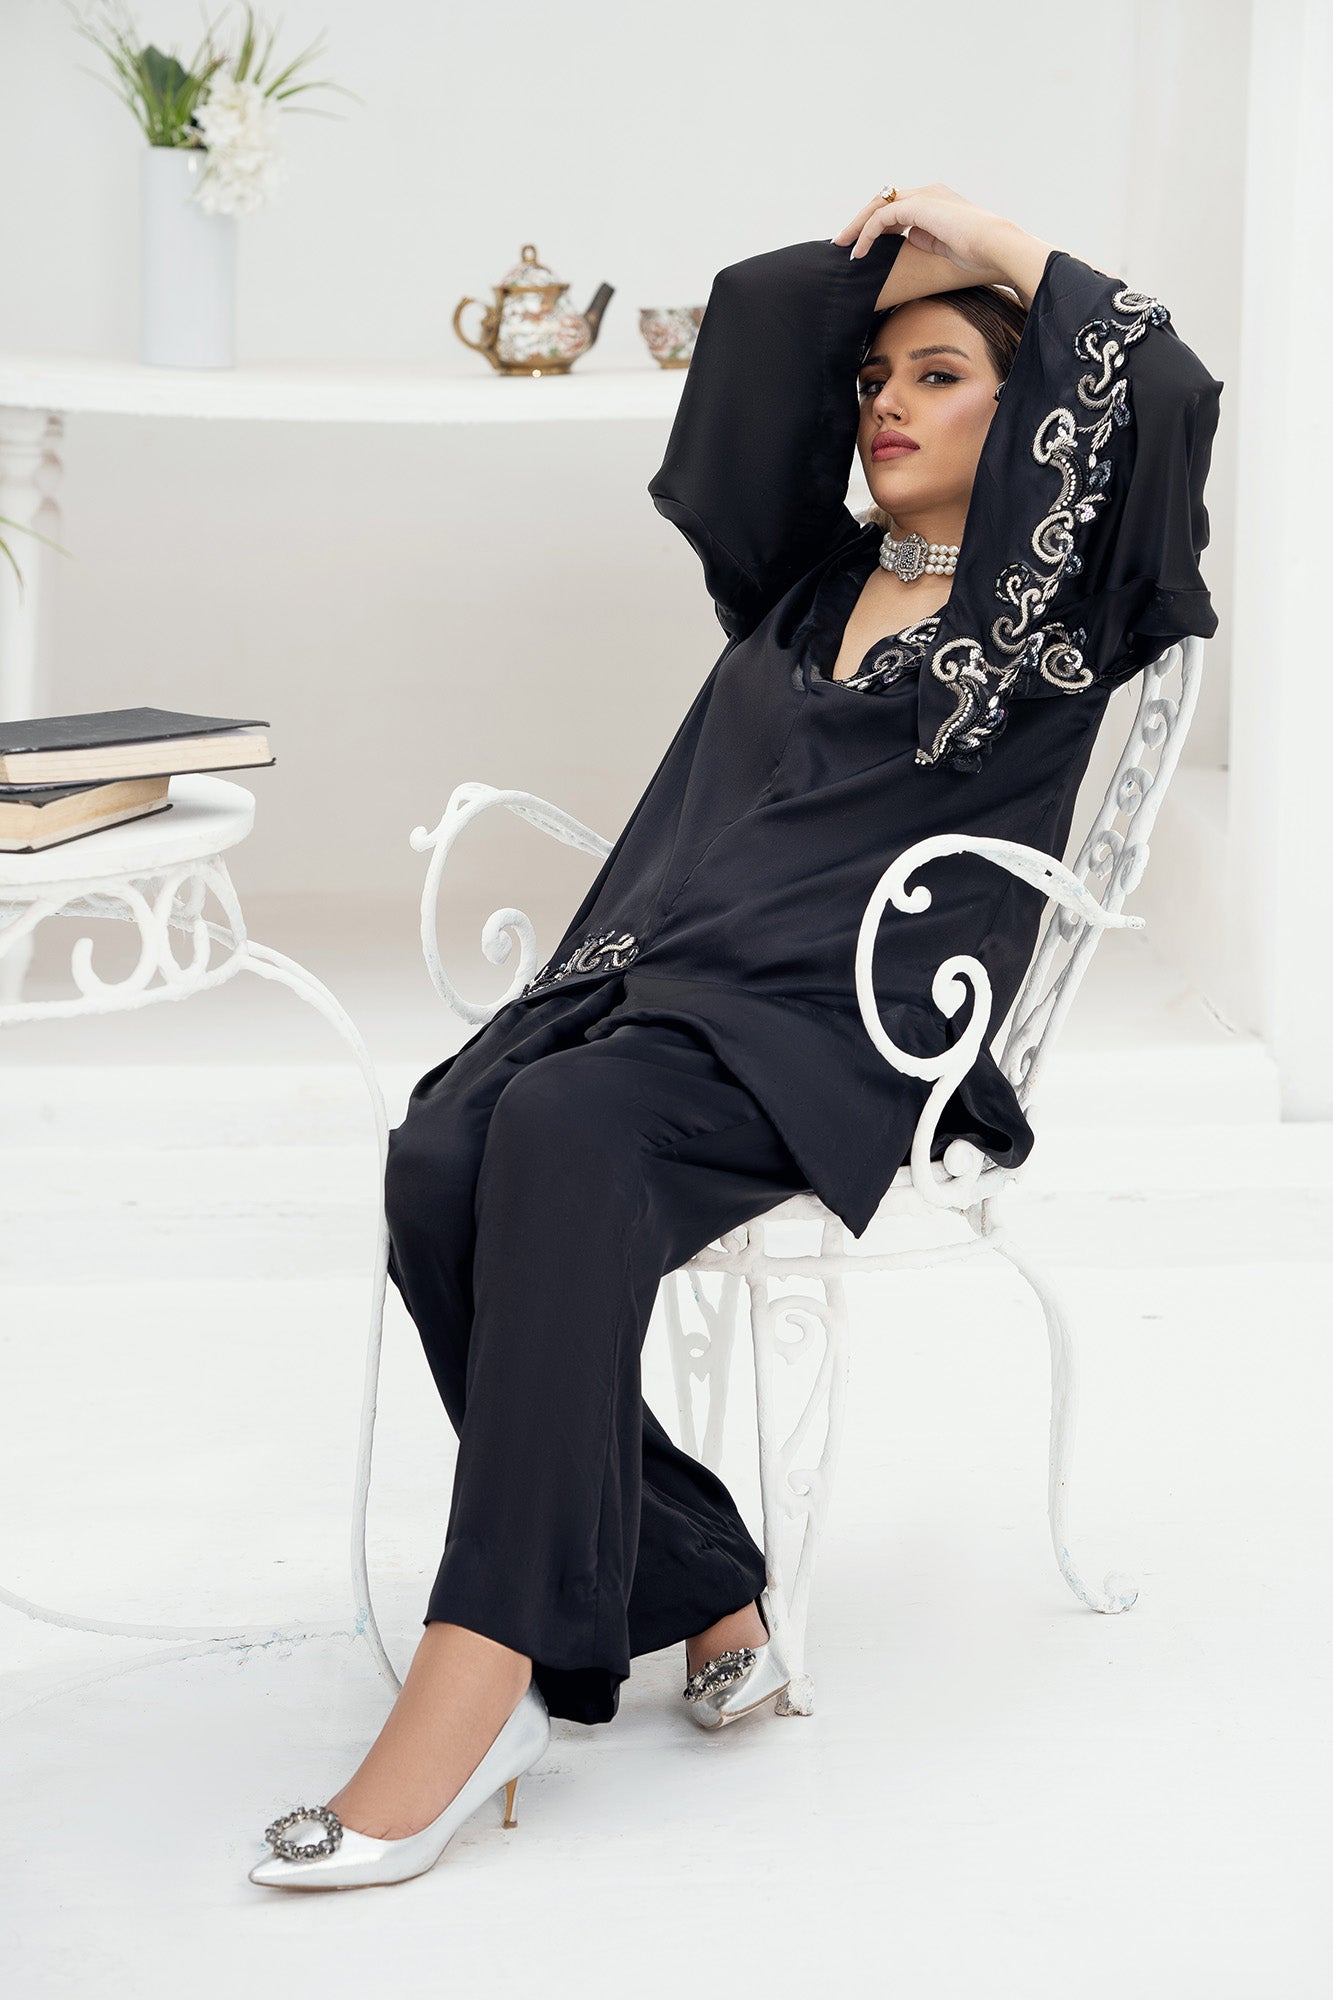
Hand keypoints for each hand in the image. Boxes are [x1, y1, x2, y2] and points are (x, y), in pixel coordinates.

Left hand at [832, 182, 1040, 293]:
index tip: (863, 245)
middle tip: (843, 242)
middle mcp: (929, 193)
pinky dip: (867, 234)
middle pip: (885, 201)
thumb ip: (926, 239)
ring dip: (858, 227)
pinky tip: (859, 252)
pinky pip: (882, 218)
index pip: (899, 207)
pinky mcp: (919, 206)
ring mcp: (924, 197)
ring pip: (879, 206)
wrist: (996, 246)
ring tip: (844, 247)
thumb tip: (909, 239)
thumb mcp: (946, 247)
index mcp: (938, 201)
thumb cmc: (979, 254)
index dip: (879, 225)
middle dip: (861, 221)